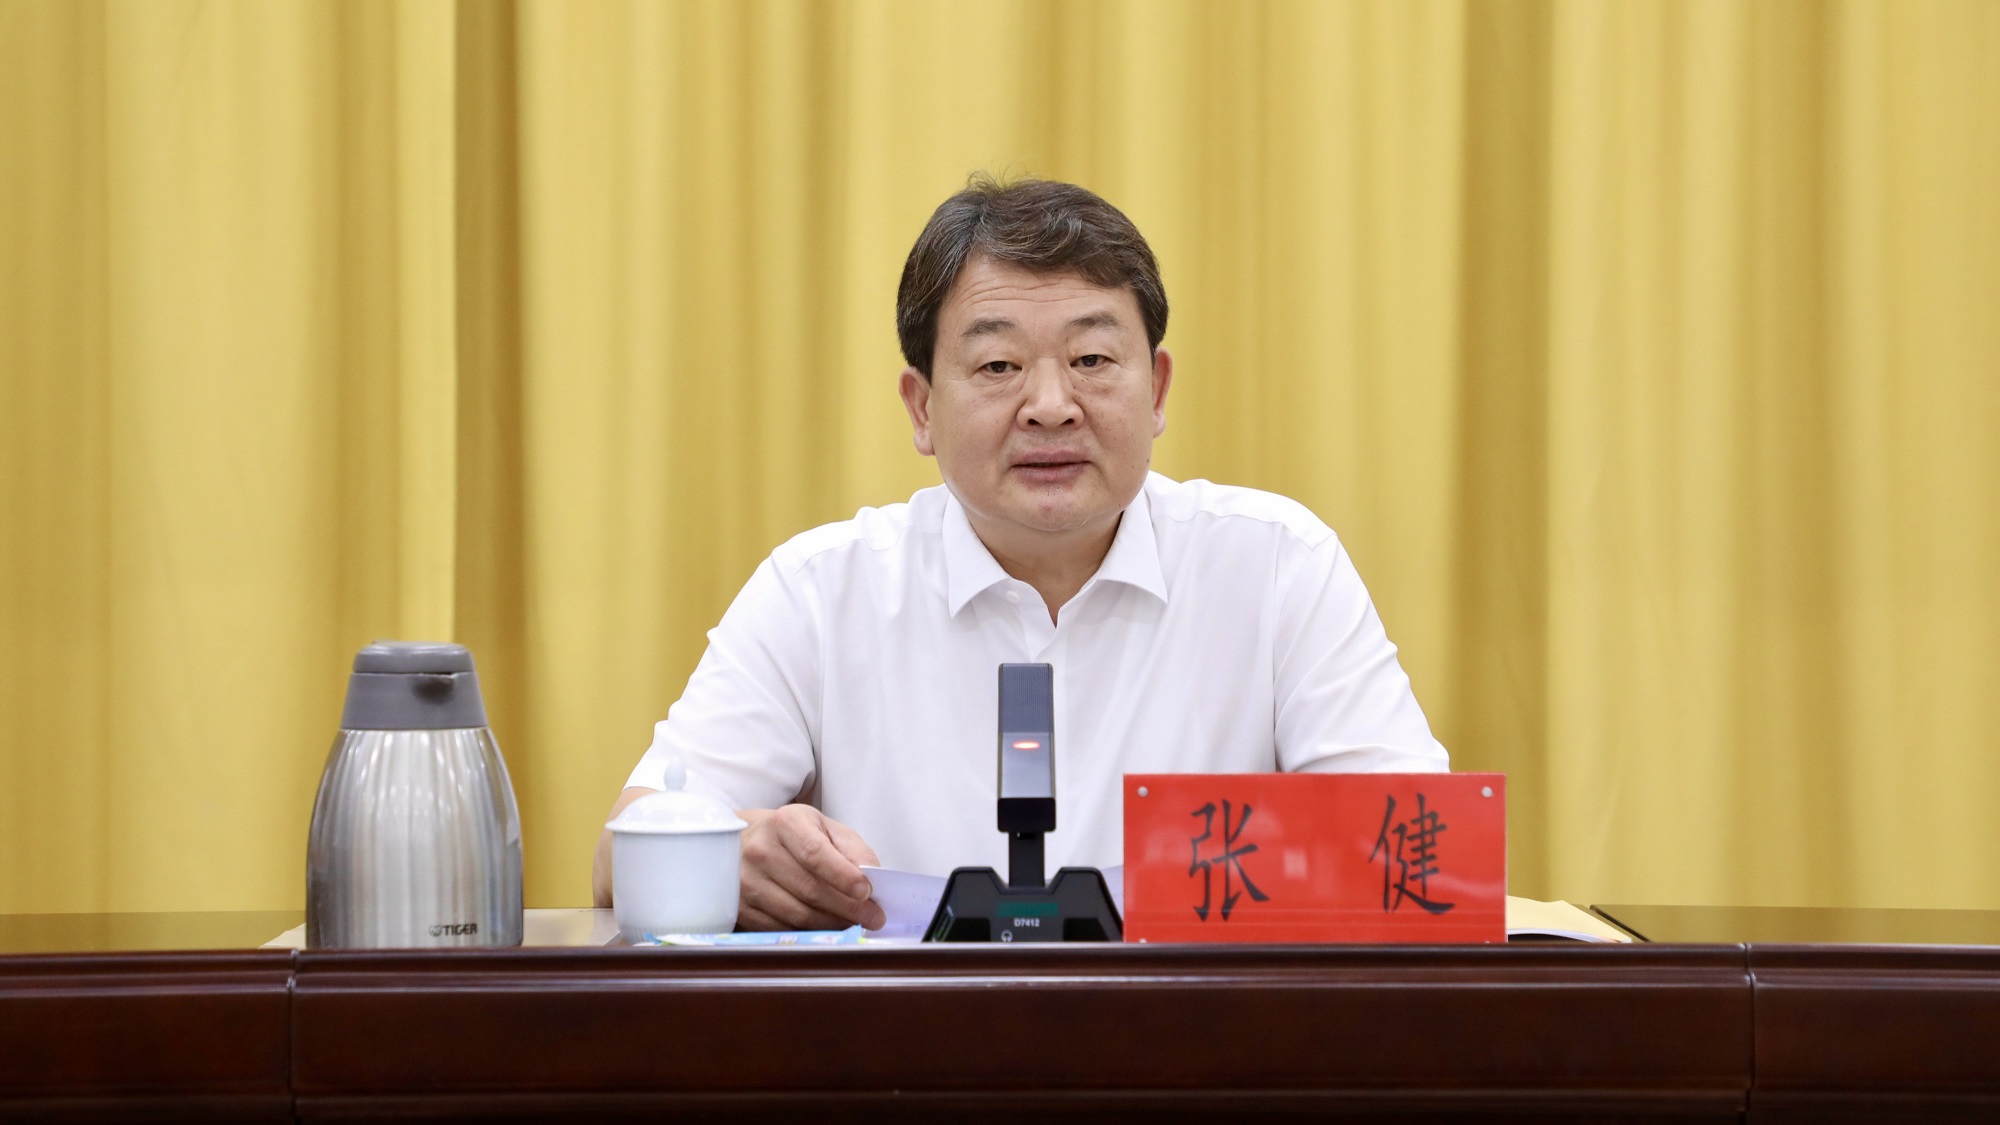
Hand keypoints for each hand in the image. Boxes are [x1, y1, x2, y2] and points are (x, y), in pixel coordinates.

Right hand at [736, 805, 886, 930]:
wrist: (744, 842)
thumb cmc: (793, 835)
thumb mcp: (824, 827)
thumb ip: (852, 848)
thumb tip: (872, 876)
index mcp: (785, 823)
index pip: (815, 853)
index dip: (843, 876)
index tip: (867, 892)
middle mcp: (760, 851)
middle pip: (810, 889)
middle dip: (848, 908)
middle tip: (874, 918)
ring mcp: (746, 882)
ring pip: (797, 914)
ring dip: (832, 924)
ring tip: (854, 924)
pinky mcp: (740, 908)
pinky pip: (781, 929)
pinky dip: (809, 933)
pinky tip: (826, 929)